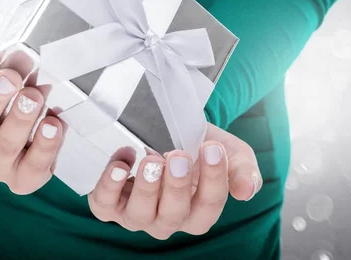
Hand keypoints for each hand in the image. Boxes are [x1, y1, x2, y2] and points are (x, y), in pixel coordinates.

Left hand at [88, 123, 261, 238]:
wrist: (171, 130)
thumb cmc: (201, 147)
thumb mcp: (230, 154)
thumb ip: (243, 171)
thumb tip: (246, 190)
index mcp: (198, 213)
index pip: (208, 206)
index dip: (212, 179)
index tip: (212, 148)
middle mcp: (167, 220)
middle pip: (173, 215)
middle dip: (176, 186)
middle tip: (179, 156)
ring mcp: (137, 214)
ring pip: (139, 215)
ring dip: (145, 188)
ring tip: (152, 160)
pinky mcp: (109, 203)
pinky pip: (104, 204)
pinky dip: (109, 185)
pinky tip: (122, 160)